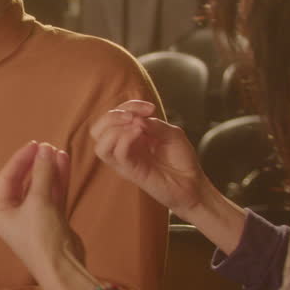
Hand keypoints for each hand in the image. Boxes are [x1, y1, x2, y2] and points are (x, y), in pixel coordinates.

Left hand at [0, 141, 78, 277]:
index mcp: (0, 211)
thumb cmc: (42, 236)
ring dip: (49, 170)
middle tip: (47, 147)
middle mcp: (14, 214)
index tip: (35, 144)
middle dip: (35, 163)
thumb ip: (42, 173)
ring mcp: (34, 217)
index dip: (20, 159)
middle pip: (23, 181)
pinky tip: (64, 163)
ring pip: (40, 187)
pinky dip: (58, 180)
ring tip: (59, 152)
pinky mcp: (52, 220)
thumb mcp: (39, 202)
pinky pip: (52, 195)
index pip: (6, 178)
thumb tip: (46, 149)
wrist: (63, 268)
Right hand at [89, 100, 211, 220]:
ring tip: (136, 125)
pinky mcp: (130, 172)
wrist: (192, 184)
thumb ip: (153, 124)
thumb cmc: (181, 160)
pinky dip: (125, 139)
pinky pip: (116, 154)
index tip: (150, 108)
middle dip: (112, 115)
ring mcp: (125, 161)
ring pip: (100, 143)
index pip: (113, 117)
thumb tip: (135, 119)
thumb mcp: (171, 133)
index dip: (128, 106)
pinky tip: (140, 134)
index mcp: (129, 136)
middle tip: (133, 116)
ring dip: (114, 127)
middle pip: (97, 129)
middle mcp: (123, 148)